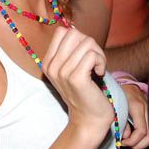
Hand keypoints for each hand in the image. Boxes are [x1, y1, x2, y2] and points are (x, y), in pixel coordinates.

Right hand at [43, 26, 113, 145]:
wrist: (89, 119)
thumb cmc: (85, 91)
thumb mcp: (72, 69)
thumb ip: (71, 50)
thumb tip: (75, 29)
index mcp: (48, 63)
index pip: (62, 32)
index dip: (79, 39)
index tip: (84, 55)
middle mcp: (52, 66)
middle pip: (75, 34)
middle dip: (90, 44)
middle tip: (94, 61)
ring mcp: (62, 72)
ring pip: (87, 42)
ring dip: (99, 54)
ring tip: (97, 69)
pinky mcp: (76, 78)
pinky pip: (92, 55)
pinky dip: (101, 62)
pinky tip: (99, 74)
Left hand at [119, 83, 148, 148]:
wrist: (128, 85)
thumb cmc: (120, 94)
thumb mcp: (116, 107)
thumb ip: (121, 122)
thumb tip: (125, 137)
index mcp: (138, 107)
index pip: (141, 131)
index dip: (132, 141)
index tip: (122, 142)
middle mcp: (148, 110)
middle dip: (138, 145)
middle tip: (127, 145)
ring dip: (142, 143)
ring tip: (131, 142)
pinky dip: (145, 137)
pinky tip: (136, 138)